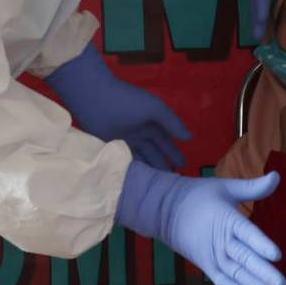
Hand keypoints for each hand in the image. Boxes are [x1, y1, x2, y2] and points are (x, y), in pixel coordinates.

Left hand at [46, 43, 190, 169]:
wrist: (96, 99)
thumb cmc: (129, 101)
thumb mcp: (156, 109)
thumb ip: (172, 123)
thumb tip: (189, 138)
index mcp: (152, 121)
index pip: (166, 141)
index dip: (174, 152)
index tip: (183, 166)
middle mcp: (140, 132)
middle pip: (154, 151)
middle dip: (163, 164)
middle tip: (171, 181)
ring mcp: (125, 139)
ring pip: (141, 157)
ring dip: (149, 168)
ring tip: (157, 184)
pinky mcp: (111, 145)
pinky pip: (125, 159)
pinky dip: (133, 167)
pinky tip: (139, 180)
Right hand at [116, 162, 285, 284]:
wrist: (164, 210)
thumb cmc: (199, 195)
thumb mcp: (226, 186)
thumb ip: (254, 187)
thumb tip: (277, 176)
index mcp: (226, 218)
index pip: (246, 233)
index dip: (261, 244)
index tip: (277, 255)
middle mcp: (219, 240)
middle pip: (243, 259)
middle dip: (263, 274)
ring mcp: (211, 256)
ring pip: (236, 274)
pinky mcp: (205, 266)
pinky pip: (222, 282)